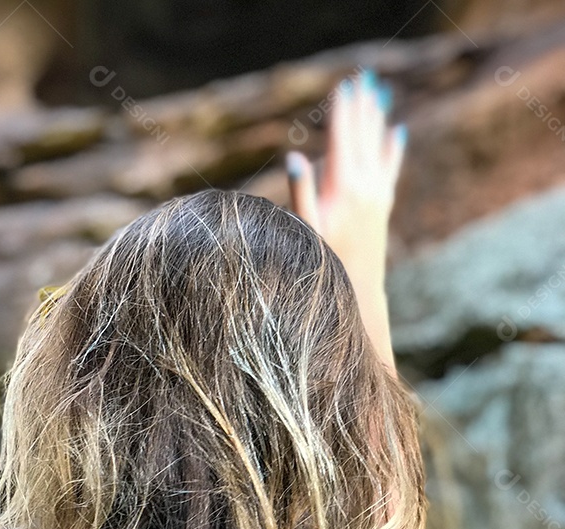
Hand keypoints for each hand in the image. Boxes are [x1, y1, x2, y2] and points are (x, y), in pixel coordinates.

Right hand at [286, 69, 405, 284]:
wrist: (359, 288)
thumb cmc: (324, 260)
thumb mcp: (306, 228)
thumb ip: (300, 192)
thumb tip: (293, 158)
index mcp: (343, 188)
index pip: (343, 140)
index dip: (342, 113)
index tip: (344, 87)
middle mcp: (366, 186)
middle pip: (363, 137)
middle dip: (361, 107)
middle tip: (364, 78)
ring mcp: (378, 194)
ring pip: (378, 147)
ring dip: (376, 119)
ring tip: (379, 92)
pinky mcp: (383, 203)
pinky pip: (390, 167)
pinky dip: (392, 147)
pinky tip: (397, 130)